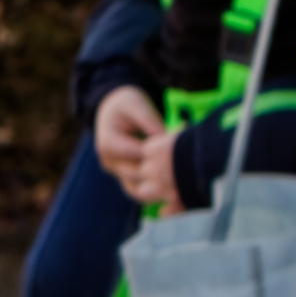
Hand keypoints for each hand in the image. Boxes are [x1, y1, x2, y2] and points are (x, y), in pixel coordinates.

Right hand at [90, 84, 173, 209]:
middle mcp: (108, 161)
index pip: (139, 153)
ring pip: (137, 190)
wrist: (112, 110)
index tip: (182, 150)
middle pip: (138, 174)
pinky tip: (174, 190)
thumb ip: (152, 123)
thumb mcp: (139, 106)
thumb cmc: (127, 105)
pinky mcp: (123, 178)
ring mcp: (115, 172)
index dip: (161, 153)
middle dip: (162, 172)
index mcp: (108, 143)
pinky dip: (155, 192)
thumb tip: (168, 141)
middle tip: (187, 171)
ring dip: (158, 189)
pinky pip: (139, 191)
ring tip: (181, 188)